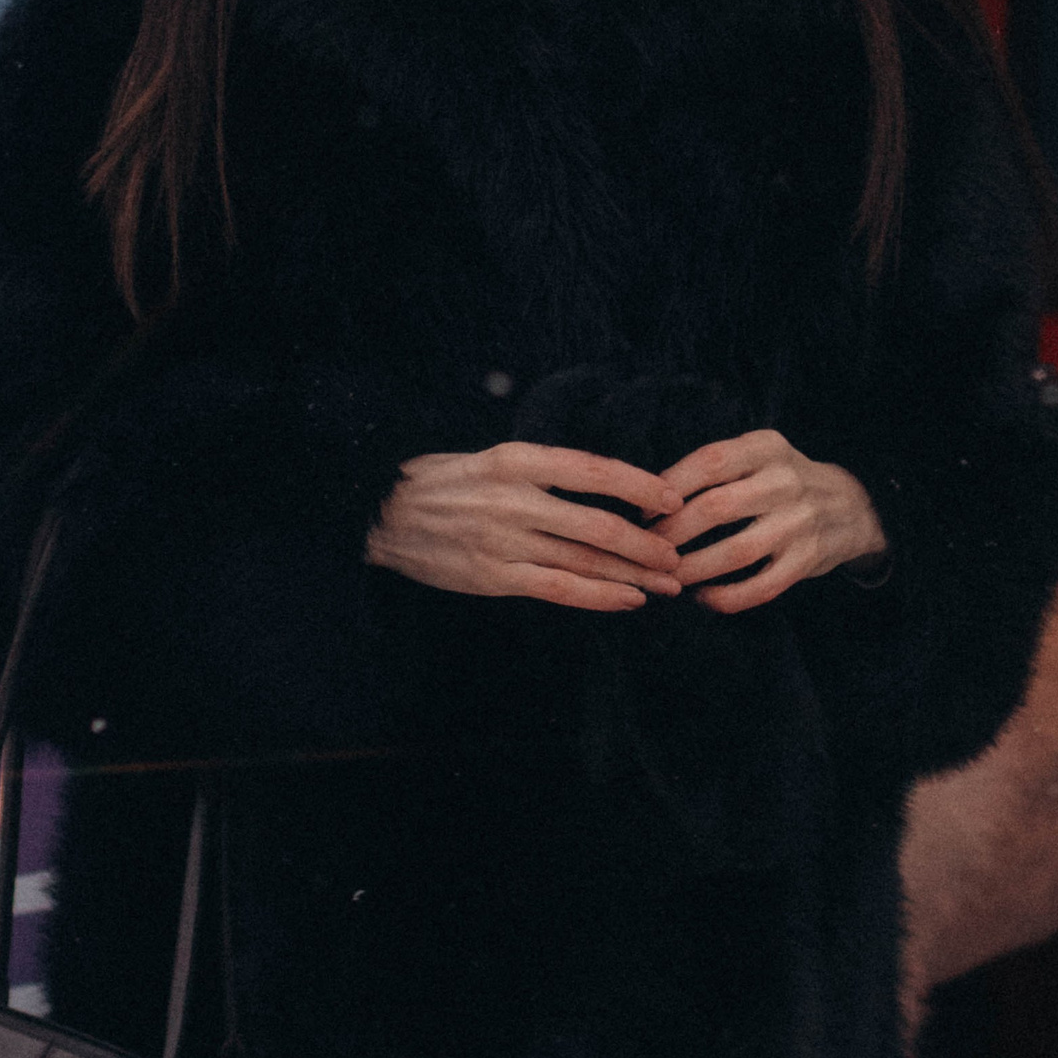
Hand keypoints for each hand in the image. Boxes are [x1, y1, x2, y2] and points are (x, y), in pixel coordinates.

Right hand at [366, 445, 685, 611]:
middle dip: (647, 543)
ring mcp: (503, 540)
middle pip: (598, 523)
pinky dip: (598, 596)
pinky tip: (628, 600)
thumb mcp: (490, 457)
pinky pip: (558, 588)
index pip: (594, 470)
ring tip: (667, 584)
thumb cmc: (441, 482)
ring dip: (633, 574)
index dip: (639, 486)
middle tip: (679, 555)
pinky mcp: (492, 576)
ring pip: (585, 559)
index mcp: (517, 459)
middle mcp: (515, 498)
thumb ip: (541, 470)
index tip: (672, 498)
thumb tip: (601, 484)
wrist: (378, 512)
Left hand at [653, 429, 887, 613]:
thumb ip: (714, 467)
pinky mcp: (807, 560)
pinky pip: (760, 586)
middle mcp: (786, 482)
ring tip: (668, 577)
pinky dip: (726, 597)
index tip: (643, 511)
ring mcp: (799, 523)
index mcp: (766, 448)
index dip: (669, 488)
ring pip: (735, 552)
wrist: (851, 505)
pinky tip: (703, 598)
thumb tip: (649, 496)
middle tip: (646, 550)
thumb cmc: (782, 481)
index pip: (709, 462)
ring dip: (693, 569)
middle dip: (671, 533)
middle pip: (715, 508)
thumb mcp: (757, 455)